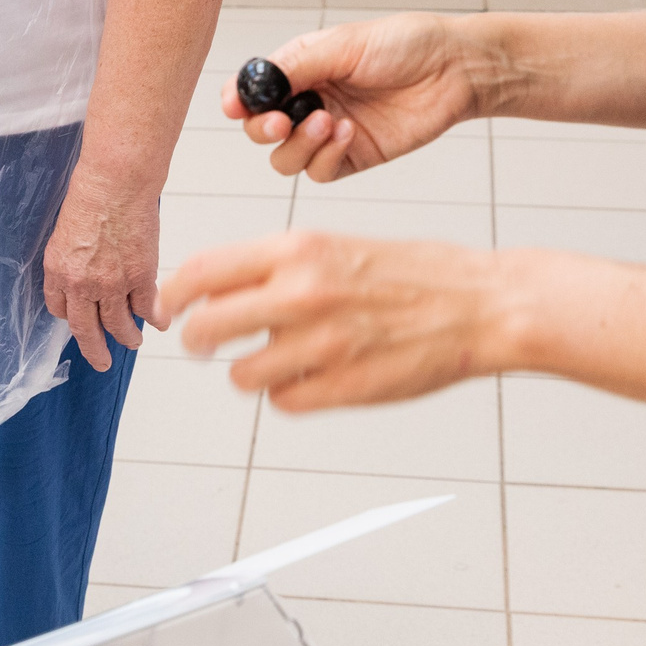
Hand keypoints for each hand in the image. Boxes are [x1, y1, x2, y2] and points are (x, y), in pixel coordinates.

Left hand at [43, 173, 163, 371]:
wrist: (116, 183)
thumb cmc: (91, 195)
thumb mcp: (66, 231)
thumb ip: (73, 258)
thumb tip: (85, 271)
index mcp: (58, 271)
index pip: (60, 309)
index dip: (72, 317)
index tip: (80, 321)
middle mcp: (82, 285)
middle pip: (86, 331)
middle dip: (95, 350)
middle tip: (102, 362)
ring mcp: (112, 285)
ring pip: (119, 326)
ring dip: (127, 337)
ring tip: (132, 341)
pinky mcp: (141, 278)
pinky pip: (147, 309)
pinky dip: (155, 319)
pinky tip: (159, 323)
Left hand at [159, 230, 517, 409]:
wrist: (479, 303)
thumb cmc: (408, 271)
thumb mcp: (333, 244)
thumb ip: (273, 264)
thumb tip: (211, 286)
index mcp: (295, 249)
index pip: (201, 272)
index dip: (172, 293)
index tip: (166, 307)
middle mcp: (302, 293)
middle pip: (206, 328)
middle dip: (197, 340)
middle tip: (204, 342)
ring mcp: (323, 344)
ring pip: (241, 375)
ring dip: (249, 371)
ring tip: (273, 358)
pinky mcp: (345, 387)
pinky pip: (284, 401)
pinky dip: (289, 393)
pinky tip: (311, 375)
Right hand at [223, 14, 485, 183]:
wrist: (454, 69)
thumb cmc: (405, 45)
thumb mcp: (344, 44)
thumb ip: (298, 64)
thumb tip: (258, 81)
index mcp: (300, 69)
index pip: (252, 90)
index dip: (237, 100)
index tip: (235, 107)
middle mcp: (308, 101)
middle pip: (260, 130)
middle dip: (262, 128)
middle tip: (279, 121)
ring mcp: (329, 133)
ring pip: (285, 158)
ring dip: (297, 144)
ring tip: (327, 122)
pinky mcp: (353, 157)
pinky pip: (320, 171)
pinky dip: (326, 156)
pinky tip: (348, 133)